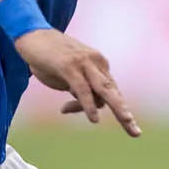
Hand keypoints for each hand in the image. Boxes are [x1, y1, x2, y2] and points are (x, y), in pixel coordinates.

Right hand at [16, 29, 140, 136]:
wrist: (33, 35)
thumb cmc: (50, 58)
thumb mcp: (67, 78)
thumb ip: (78, 91)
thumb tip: (86, 107)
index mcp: (99, 66)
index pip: (108, 93)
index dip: (99, 108)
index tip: (74, 113)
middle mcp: (96, 63)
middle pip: (114, 92)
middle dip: (124, 114)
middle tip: (136, 133)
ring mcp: (84, 64)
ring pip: (104, 90)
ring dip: (118, 108)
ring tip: (128, 122)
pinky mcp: (69, 66)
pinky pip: (83, 89)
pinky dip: (88, 104)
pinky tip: (93, 118)